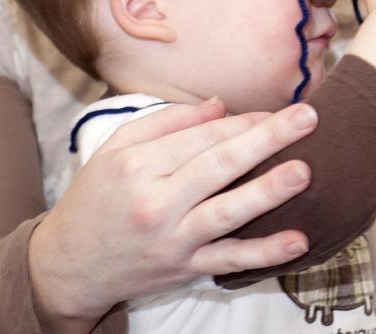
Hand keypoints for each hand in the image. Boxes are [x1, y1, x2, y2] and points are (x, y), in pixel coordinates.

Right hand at [28, 97, 316, 331]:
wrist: (67, 264)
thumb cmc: (95, 198)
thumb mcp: (116, 148)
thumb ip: (167, 122)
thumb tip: (219, 105)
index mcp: (137, 165)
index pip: (201, 136)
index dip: (242, 121)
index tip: (276, 111)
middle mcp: (154, 202)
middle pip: (218, 165)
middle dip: (266, 139)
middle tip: (308, 119)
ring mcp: (171, 240)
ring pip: (227, 212)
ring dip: (268, 191)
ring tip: (304, 171)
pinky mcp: (183, 271)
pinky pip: (230, 261)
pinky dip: (264, 254)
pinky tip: (297, 240)